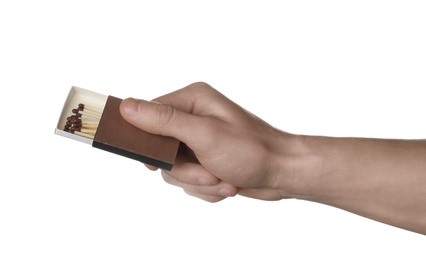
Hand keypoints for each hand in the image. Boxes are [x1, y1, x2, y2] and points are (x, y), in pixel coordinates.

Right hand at [119, 82, 296, 201]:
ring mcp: (197, 141)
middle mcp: (192, 117)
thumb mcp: (205, 135)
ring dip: (198, 181)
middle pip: (160, 149)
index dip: (147, 141)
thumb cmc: (251, 150)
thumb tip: (127, 107)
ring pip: (173, 170)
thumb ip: (164, 121)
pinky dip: (205, 188)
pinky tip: (226, 184)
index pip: (148, 115)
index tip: (157, 161)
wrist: (282, 173)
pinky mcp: (203, 159)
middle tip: (208, 174)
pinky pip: (188, 180)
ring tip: (223, 180)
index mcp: (192, 100)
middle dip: (184, 170)